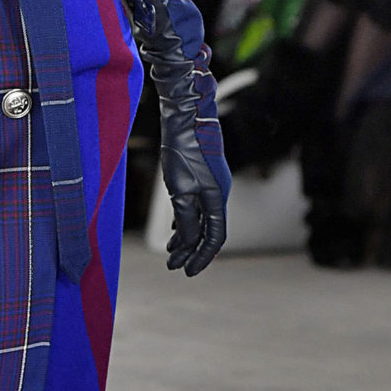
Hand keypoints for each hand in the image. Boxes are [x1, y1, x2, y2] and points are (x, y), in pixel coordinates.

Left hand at [161, 118, 228, 275]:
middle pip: (208, 231)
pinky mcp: (202, 178)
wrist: (186, 118)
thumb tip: (189, 241)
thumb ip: (186, 218)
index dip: (201, 257)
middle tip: (173, 266)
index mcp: (218, 199)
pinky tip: (176, 230)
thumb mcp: (180, 190)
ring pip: (201, 219)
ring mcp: (211, 186)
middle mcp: (218, 194)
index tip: (187, 272)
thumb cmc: (183, 151)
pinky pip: (196, 207)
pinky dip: (185, 221)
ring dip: (186, 237)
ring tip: (171, 252)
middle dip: (190, 251)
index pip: (215, 237)